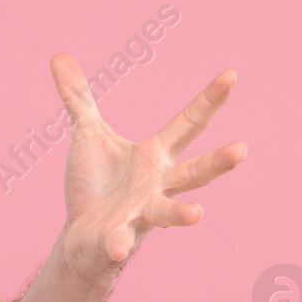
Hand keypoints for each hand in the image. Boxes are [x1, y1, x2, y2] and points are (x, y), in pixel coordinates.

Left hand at [48, 53, 246, 284]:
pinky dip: (118, 243)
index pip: (189, 123)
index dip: (210, 99)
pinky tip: (118, 246)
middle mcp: (158, 185)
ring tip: (197, 215)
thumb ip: (78, 98)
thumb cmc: (95, 183)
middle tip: (242, 150)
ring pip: (167, 213)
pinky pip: (119, 240)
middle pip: (195, 172)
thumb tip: (59, 56)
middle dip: (218, 162)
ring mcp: (141, 214)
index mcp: (155, 156)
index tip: (232, 74)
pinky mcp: (117, 237)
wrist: (81, 236)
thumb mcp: (86, 134)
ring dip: (181, 215)